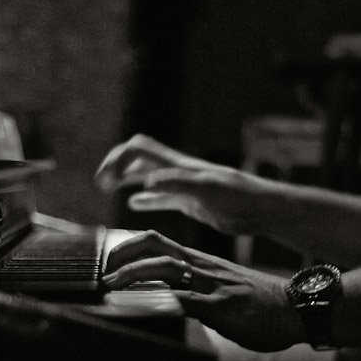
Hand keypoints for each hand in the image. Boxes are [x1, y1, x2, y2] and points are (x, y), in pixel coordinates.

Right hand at [94, 134, 273, 234]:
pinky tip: (134, 205)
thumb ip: (177, 183)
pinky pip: (162, 199)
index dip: (118, 159)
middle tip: (100, 183)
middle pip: (139, 160)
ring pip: (147, 178)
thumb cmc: (239, 197)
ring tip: (108, 189)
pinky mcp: (191, 203)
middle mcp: (177, 172)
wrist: (260, 210)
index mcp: (178, 164)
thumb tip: (146, 182)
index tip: (105, 179)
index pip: (140, 150)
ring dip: (126, 180)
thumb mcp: (207, 188)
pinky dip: (145, 200)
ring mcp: (183, 187)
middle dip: (116, 166)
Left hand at [102, 230, 302, 351]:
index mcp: (202, 263)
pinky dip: (158, 301)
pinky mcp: (222, 307)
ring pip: (166, 268)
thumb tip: (170, 304)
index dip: (129, 247)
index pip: (159, 243)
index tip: (107, 259)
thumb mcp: (222, 292)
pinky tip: (141, 306)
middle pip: (156, 246)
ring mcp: (212, 285)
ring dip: (133, 275)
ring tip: (110, 286)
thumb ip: (196, 294)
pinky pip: (185, 300)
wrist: (298, 308)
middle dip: (123, 254)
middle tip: (101, 270)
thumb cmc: (262, 304)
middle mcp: (203, 267)